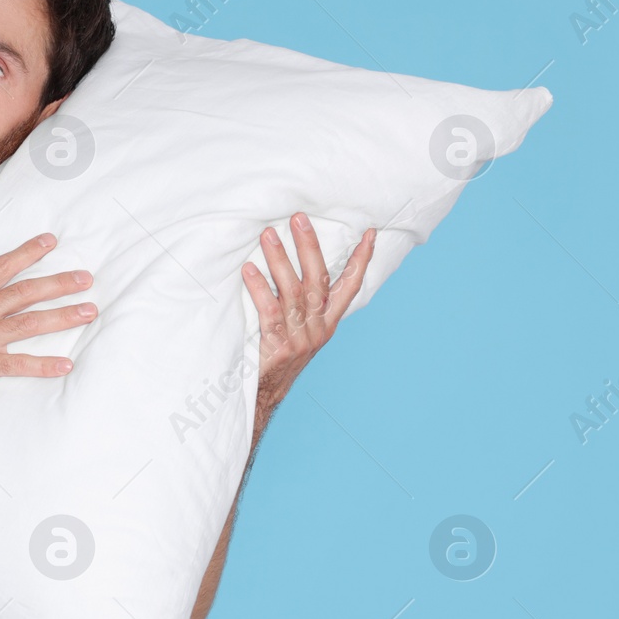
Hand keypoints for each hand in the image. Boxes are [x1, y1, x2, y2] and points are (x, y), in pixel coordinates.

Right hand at [0, 233, 97, 419]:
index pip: (0, 268)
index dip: (27, 253)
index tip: (51, 242)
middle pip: (25, 292)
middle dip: (58, 283)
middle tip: (86, 278)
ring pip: (29, 323)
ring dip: (62, 317)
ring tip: (88, 311)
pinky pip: (19, 364)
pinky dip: (44, 365)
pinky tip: (66, 364)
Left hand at [241, 214, 375, 420]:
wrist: (263, 399)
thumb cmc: (275, 358)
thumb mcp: (296, 331)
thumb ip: (298, 305)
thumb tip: (288, 265)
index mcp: (327, 324)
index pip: (350, 287)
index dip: (361, 261)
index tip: (370, 233)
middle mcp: (318, 329)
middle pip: (318, 280)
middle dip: (309, 246)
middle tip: (297, 218)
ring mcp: (300, 340)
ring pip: (293, 292)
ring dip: (280, 260)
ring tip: (267, 235)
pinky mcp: (279, 349)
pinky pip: (269, 313)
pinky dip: (259, 289)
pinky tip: (249, 270)